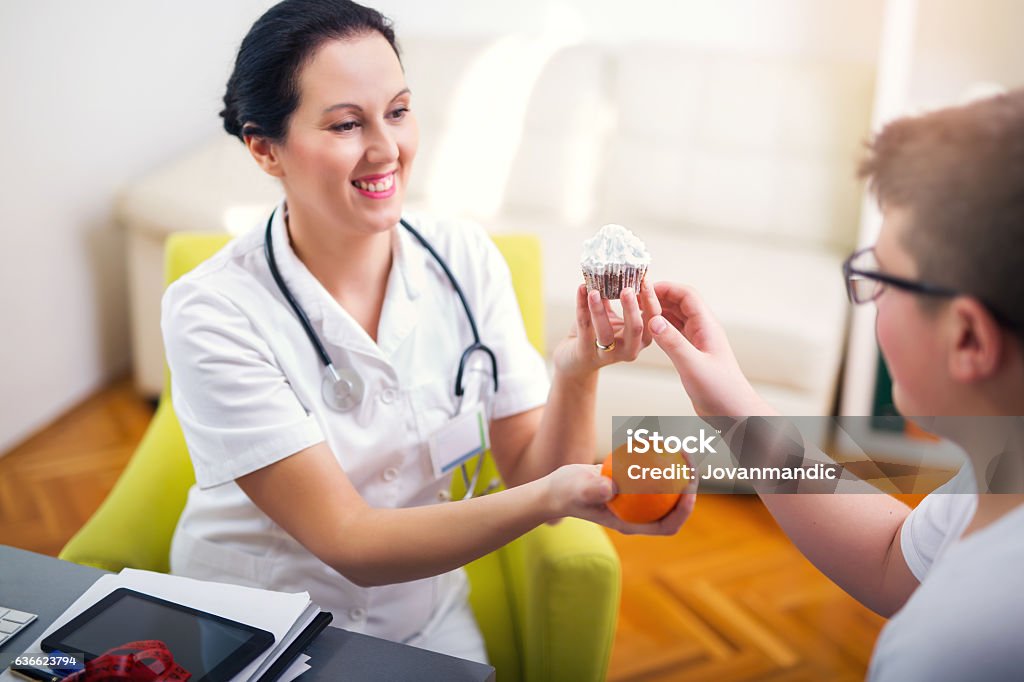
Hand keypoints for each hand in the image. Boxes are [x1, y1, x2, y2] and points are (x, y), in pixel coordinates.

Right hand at [544, 463, 694, 535]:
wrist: (559, 487)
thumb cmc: (566, 491)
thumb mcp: (576, 489)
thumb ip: (592, 489)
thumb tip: (614, 487)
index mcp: (631, 523)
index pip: (666, 525)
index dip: (683, 512)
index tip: (688, 490)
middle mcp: (639, 515)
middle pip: (674, 506)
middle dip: (690, 487)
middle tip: (690, 462)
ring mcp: (637, 501)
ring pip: (668, 489)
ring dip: (680, 470)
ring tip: (683, 448)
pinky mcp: (634, 486)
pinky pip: (654, 474)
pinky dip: (661, 459)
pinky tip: (664, 440)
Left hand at [552, 279, 662, 377]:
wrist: (575, 360)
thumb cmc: (597, 335)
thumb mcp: (612, 317)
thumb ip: (616, 297)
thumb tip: (620, 268)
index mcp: (640, 338)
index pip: (652, 318)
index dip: (650, 299)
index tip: (644, 278)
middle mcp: (628, 349)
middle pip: (636, 329)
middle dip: (631, 307)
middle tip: (627, 289)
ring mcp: (607, 354)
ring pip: (606, 332)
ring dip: (600, 310)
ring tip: (595, 291)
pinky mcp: (586, 353)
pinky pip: (584, 327)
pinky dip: (582, 307)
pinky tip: (581, 290)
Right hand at [648, 282, 767, 416]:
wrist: (732, 411)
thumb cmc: (721, 390)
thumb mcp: (693, 366)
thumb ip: (673, 343)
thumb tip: (653, 320)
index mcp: (706, 326)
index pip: (686, 295)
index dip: (665, 288)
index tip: (643, 289)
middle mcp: (702, 330)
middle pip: (679, 303)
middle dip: (658, 297)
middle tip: (635, 298)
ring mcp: (697, 341)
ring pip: (676, 317)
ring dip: (658, 312)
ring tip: (638, 312)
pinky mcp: (691, 354)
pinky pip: (674, 332)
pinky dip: (660, 328)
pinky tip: (648, 331)